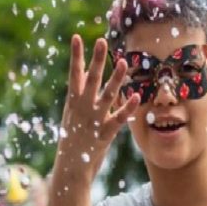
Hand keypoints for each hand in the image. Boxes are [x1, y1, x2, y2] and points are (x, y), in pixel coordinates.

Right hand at [54, 35, 139, 186]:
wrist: (70, 168)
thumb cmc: (73, 139)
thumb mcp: (72, 114)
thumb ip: (80, 92)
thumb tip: (84, 71)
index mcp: (73, 102)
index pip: (74, 74)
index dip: (76, 56)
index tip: (76, 37)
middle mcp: (82, 108)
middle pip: (91, 80)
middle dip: (96, 60)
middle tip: (102, 41)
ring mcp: (93, 120)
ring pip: (107, 95)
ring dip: (116, 79)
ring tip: (124, 63)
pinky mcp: (104, 133)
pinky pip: (118, 118)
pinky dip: (127, 108)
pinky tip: (136, 97)